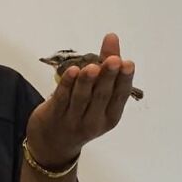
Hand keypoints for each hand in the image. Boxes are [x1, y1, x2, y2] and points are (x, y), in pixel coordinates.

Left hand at [26, 32, 135, 166]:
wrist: (54, 144)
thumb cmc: (82, 113)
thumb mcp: (98, 96)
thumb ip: (106, 67)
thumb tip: (112, 37)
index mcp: (110, 117)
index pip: (119, 97)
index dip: (124, 80)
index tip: (128, 63)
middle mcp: (94, 121)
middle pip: (101, 96)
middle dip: (108, 77)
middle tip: (114, 60)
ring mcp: (73, 120)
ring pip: (81, 98)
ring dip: (87, 81)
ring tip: (92, 66)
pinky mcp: (53, 116)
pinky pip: (61, 98)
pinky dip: (66, 84)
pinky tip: (72, 70)